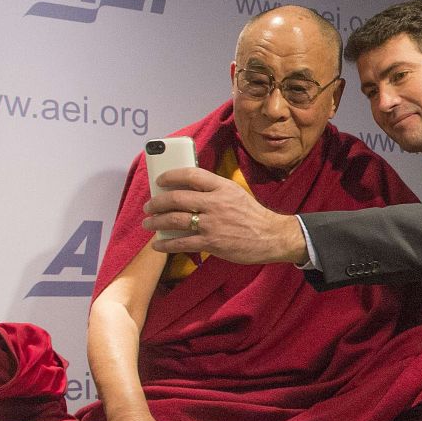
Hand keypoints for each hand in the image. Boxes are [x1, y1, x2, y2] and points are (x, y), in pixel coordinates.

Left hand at [142, 167, 306, 262]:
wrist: (272, 237)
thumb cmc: (254, 216)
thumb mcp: (236, 194)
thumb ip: (214, 191)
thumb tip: (188, 192)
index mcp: (222, 187)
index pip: (191, 175)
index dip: (171, 176)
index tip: (160, 181)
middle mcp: (215, 203)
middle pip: (177, 198)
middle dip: (157, 203)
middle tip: (149, 207)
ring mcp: (212, 224)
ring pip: (175, 220)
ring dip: (157, 222)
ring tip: (149, 224)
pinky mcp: (212, 242)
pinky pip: (182, 242)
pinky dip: (166, 244)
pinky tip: (158, 245)